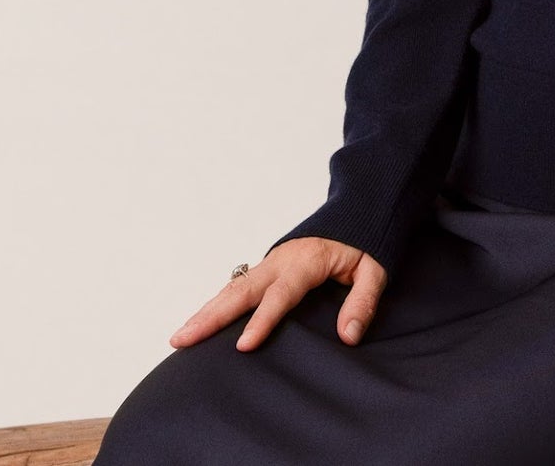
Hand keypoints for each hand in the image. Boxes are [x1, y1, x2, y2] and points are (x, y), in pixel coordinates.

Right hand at [168, 238, 388, 352]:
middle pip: (242, 290)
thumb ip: (363, 300)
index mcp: (307, 260)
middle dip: (211, 316)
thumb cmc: (366, 241)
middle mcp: (282, 260)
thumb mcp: (375, 268)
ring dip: (205, 311)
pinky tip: (199, 323)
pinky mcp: (268, 268)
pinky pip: (238, 287)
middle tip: (181, 340)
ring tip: (179, 337)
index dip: (263, 320)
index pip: (281, 294)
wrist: (358, 208)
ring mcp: (271, 263)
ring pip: (233, 288)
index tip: (244, 345)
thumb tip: (348, 335)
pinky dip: (216, 304)